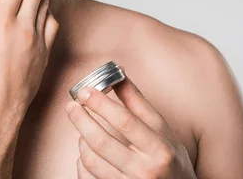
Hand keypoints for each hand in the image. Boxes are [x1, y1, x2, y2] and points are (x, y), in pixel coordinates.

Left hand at [66, 74, 195, 178]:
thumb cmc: (170, 159)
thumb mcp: (162, 131)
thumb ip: (138, 104)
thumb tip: (118, 73)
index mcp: (160, 150)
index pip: (125, 122)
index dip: (101, 104)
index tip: (85, 91)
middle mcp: (145, 171)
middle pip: (101, 142)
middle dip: (81, 120)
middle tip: (71, 106)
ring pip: (90, 160)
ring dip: (81, 140)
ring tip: (83, 129)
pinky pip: (87, 177)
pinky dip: (82, 161)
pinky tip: (87, 151)